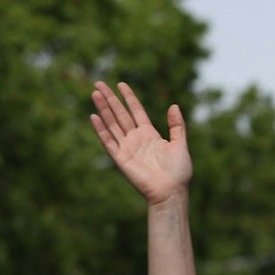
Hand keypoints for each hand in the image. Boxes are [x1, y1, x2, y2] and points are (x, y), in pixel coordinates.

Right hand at [89, 81, 192, 205]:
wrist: (171, 191)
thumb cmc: (178, 171)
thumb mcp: (180, 144)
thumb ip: (177, 126)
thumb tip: (174, 106)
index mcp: (150, 134)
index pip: (136, 112)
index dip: (129, 98)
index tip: (121, 84)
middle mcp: (136, 139)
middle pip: (120, 114)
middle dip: (110, 99)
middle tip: (99, 83)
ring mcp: (127, 147)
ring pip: (112, 124)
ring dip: (103, 109)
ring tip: (95, 93)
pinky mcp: (120, 158)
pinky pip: (108, 141)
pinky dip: (101, 129)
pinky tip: (94, 116)